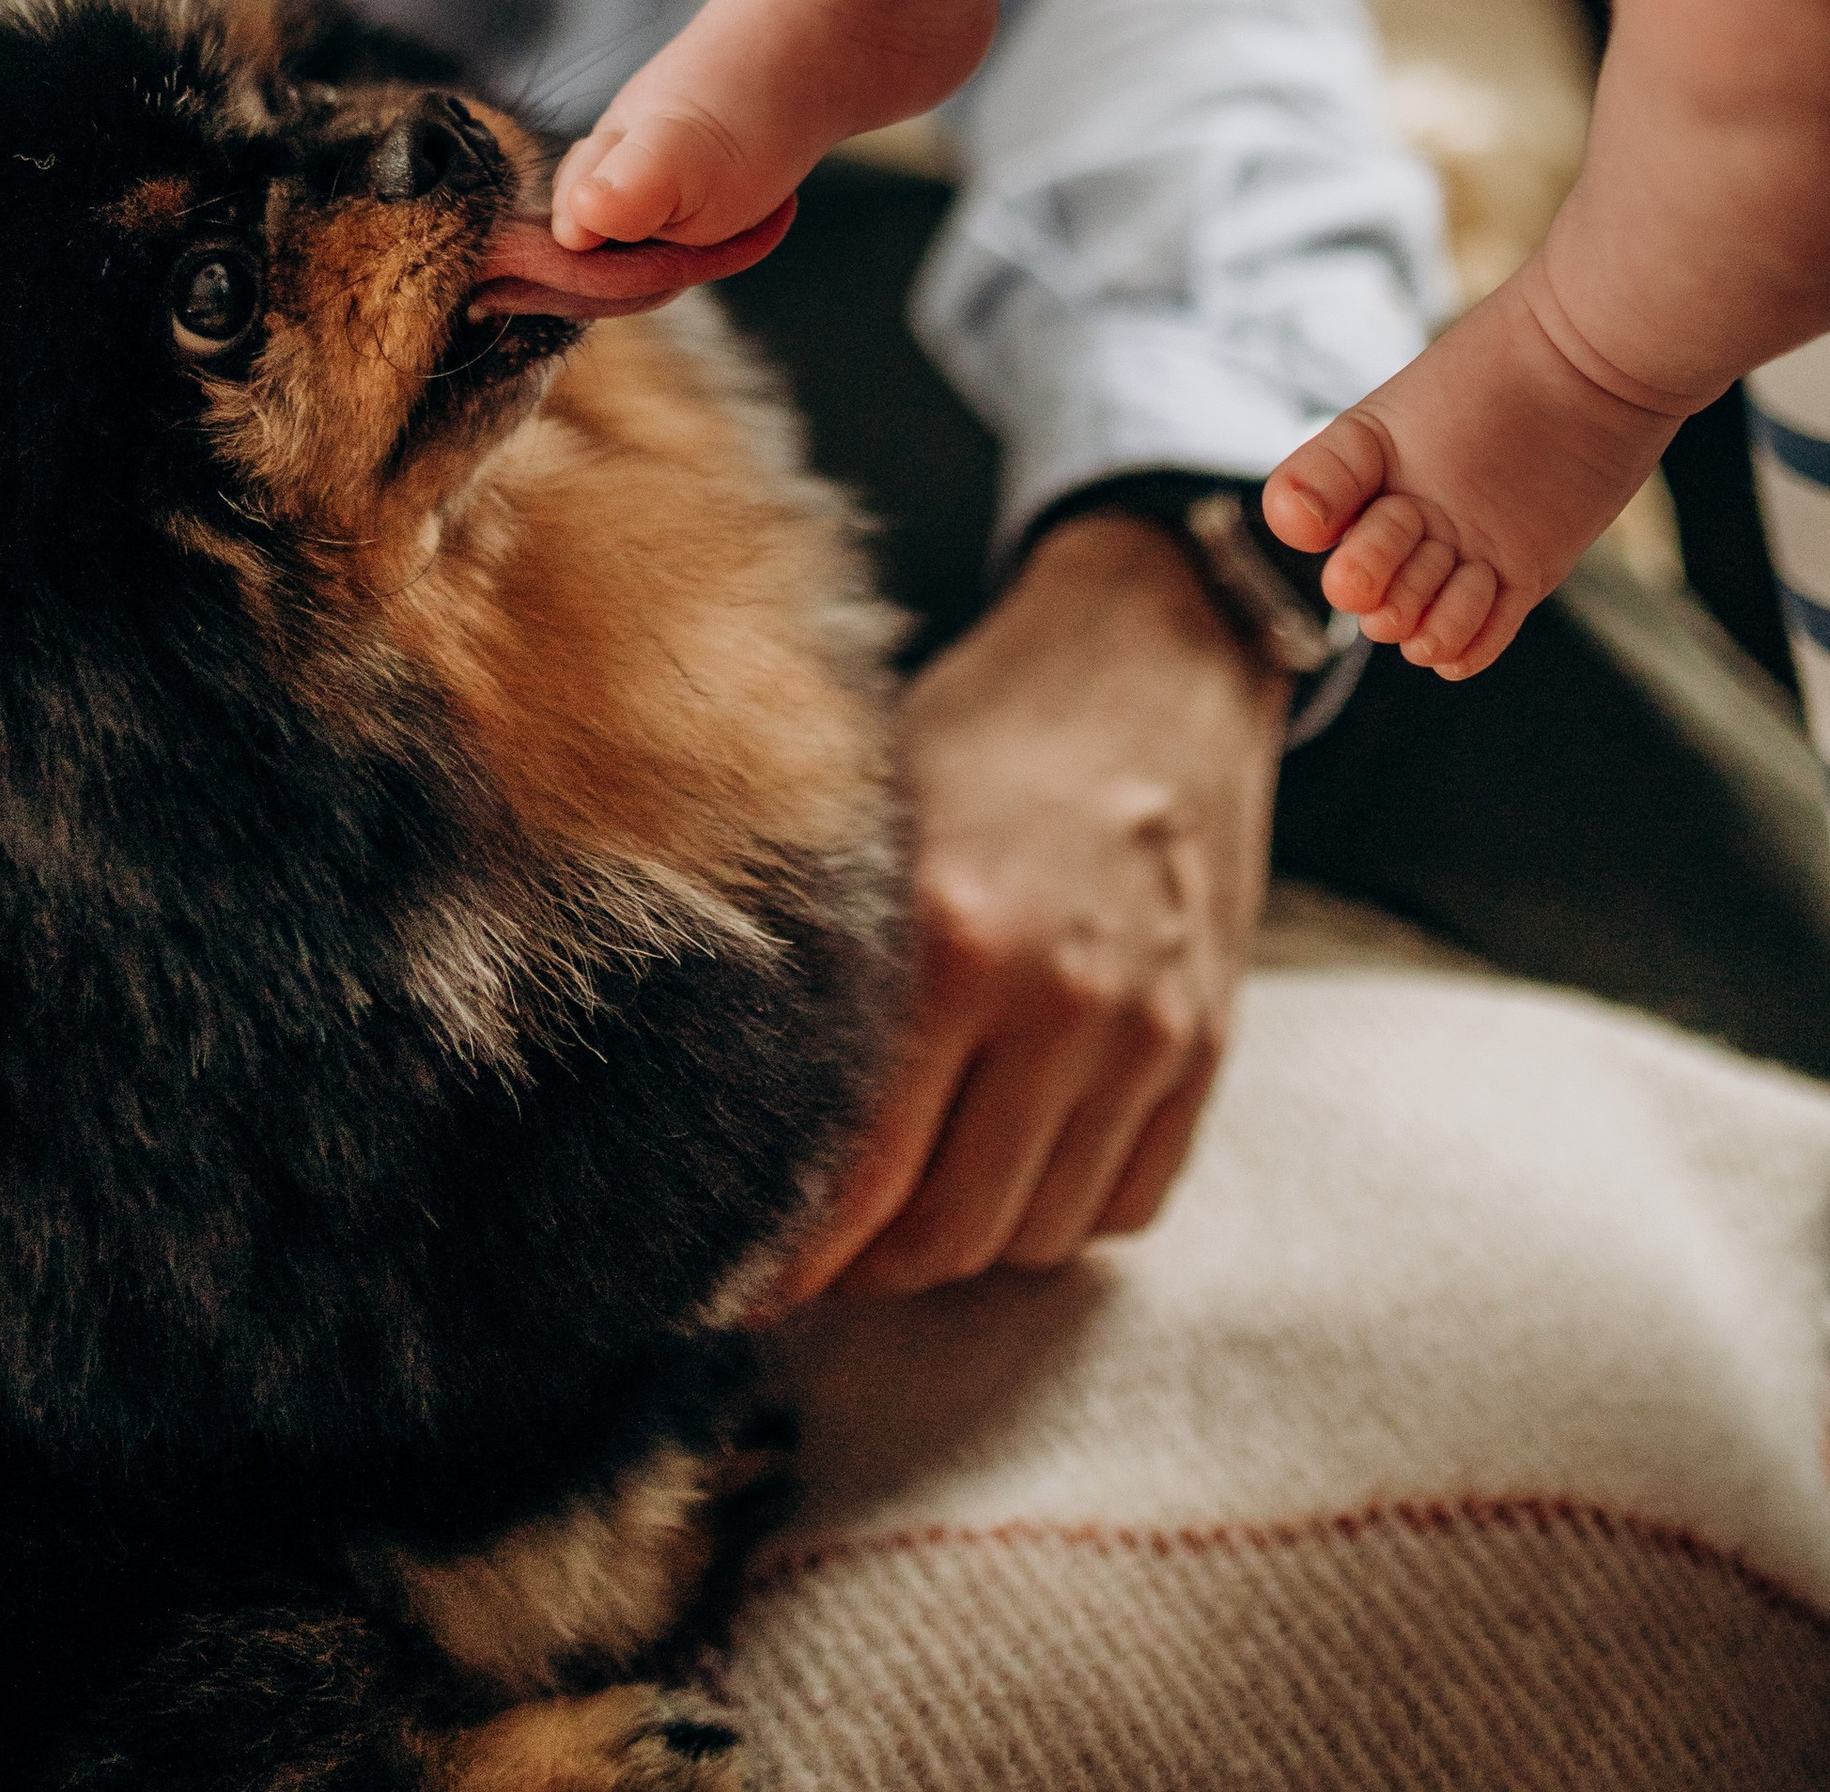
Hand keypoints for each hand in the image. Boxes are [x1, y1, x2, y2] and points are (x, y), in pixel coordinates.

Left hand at [782, 513, 1283, 1299]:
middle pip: (948, 1234)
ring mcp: (1148, 1032)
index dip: (790, 1256)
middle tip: (811, 1257)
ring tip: (902, 1212)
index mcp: (952, 936)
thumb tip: (729, 1098)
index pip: (858, 1176)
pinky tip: (1005, 1165)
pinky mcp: (1207, 1045)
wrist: (1157, 658)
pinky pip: (1126, 1201)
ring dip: (961, 1246)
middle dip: (865, 1270)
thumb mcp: (878, 816)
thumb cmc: (984, 727)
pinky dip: (1057, 1210)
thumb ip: (827, 961)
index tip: (737, 1279)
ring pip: (1036, 1235)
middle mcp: (1060, 1001)